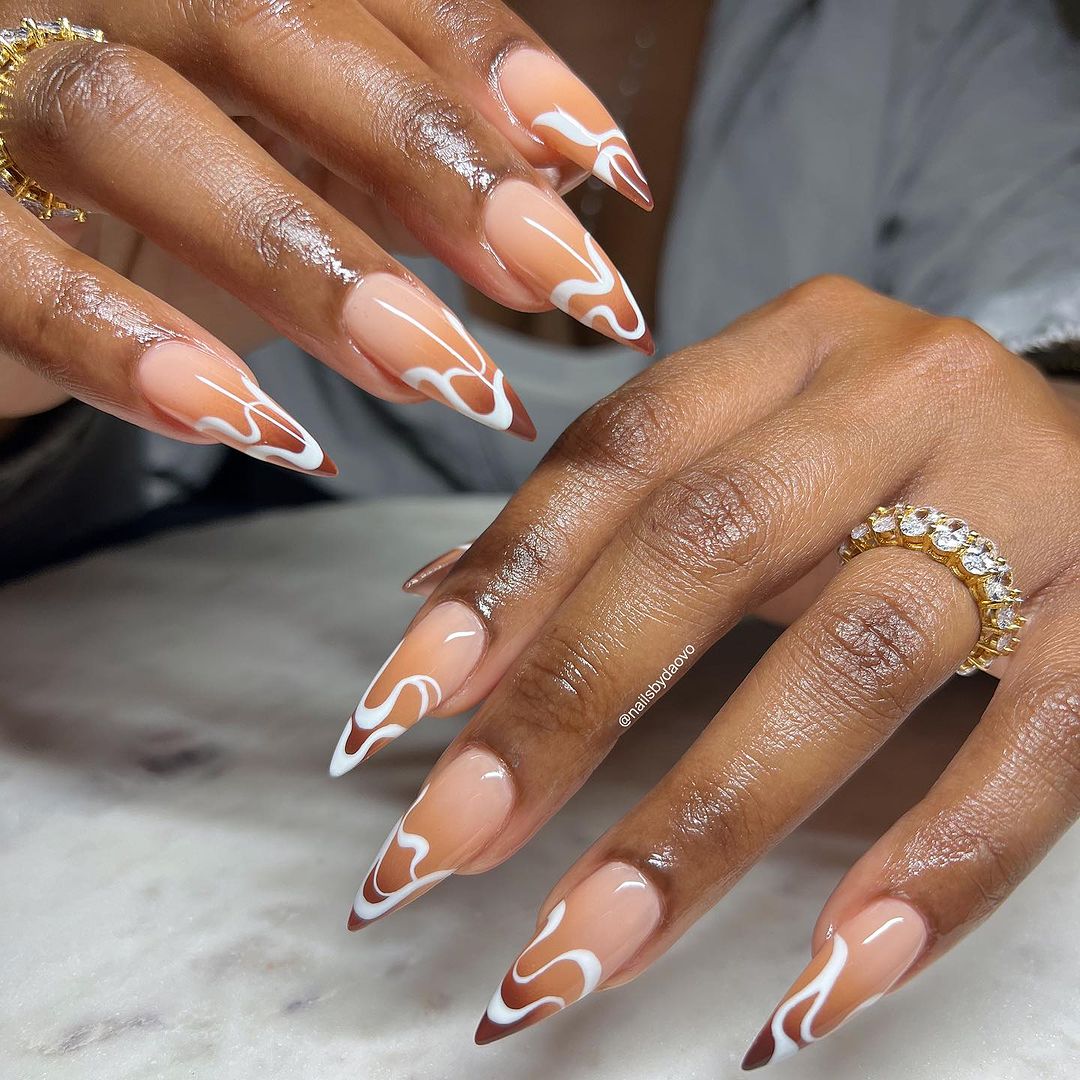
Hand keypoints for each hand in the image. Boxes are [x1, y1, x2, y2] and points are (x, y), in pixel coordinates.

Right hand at [0, 3, 653, 469]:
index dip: (490, 65)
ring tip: (445, 373)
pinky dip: (132, 347)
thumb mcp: (292, 172)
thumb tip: (568, 179)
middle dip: (430, 160)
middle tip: (564, 287)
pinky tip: (265, 430)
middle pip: (263, 22)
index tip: (609, 172)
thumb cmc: (157, 220)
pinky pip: (9, 261)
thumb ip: (403, 165)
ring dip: (308, 259)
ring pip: (131, 117)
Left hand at [331, 275, 1079, 1062]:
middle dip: (566, 709)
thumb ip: (609, 519)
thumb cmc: (893, 462)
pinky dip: (931, 867)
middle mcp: (906, 395)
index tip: (400, 709)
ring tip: (587, 945)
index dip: (503, 581)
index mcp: (795, 346)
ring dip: (703, 820)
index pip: (619, 453)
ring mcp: (1027, 495)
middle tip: (450, 844)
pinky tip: (827, 977)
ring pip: (851, 661)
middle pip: (707, 547)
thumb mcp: (751, 452)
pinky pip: (1034, 748)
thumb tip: (435, 602)